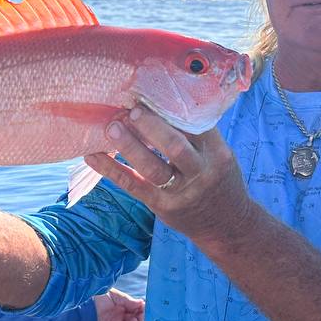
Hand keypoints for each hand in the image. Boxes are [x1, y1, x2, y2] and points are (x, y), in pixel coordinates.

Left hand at [84, 106, 256, 251]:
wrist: (227, 226)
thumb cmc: (219, 181)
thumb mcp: (221, 156)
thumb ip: (199, 135)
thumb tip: (165, 101)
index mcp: (217, 154)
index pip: (194, 126)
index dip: (172, 109)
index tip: (151, 93)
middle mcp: (201, 173)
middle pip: (175, 147)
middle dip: (151, 127)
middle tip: (132, 110)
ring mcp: (180, 192)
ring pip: (153, 169)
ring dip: (129, 146)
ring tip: (110, 128)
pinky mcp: (162, 206)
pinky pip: (134, 185)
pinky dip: (111, 170)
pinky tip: (93, 156)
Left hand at [93, 288, 144, 320]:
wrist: (83, 311)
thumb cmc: (96, 300)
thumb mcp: (114, 296)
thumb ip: (128, 300)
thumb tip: (142, 303)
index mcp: (122, 308)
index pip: (137, 311)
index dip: (142, 311)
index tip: (144, 309)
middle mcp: (120, 319)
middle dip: (141, 320)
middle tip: (139, 316)